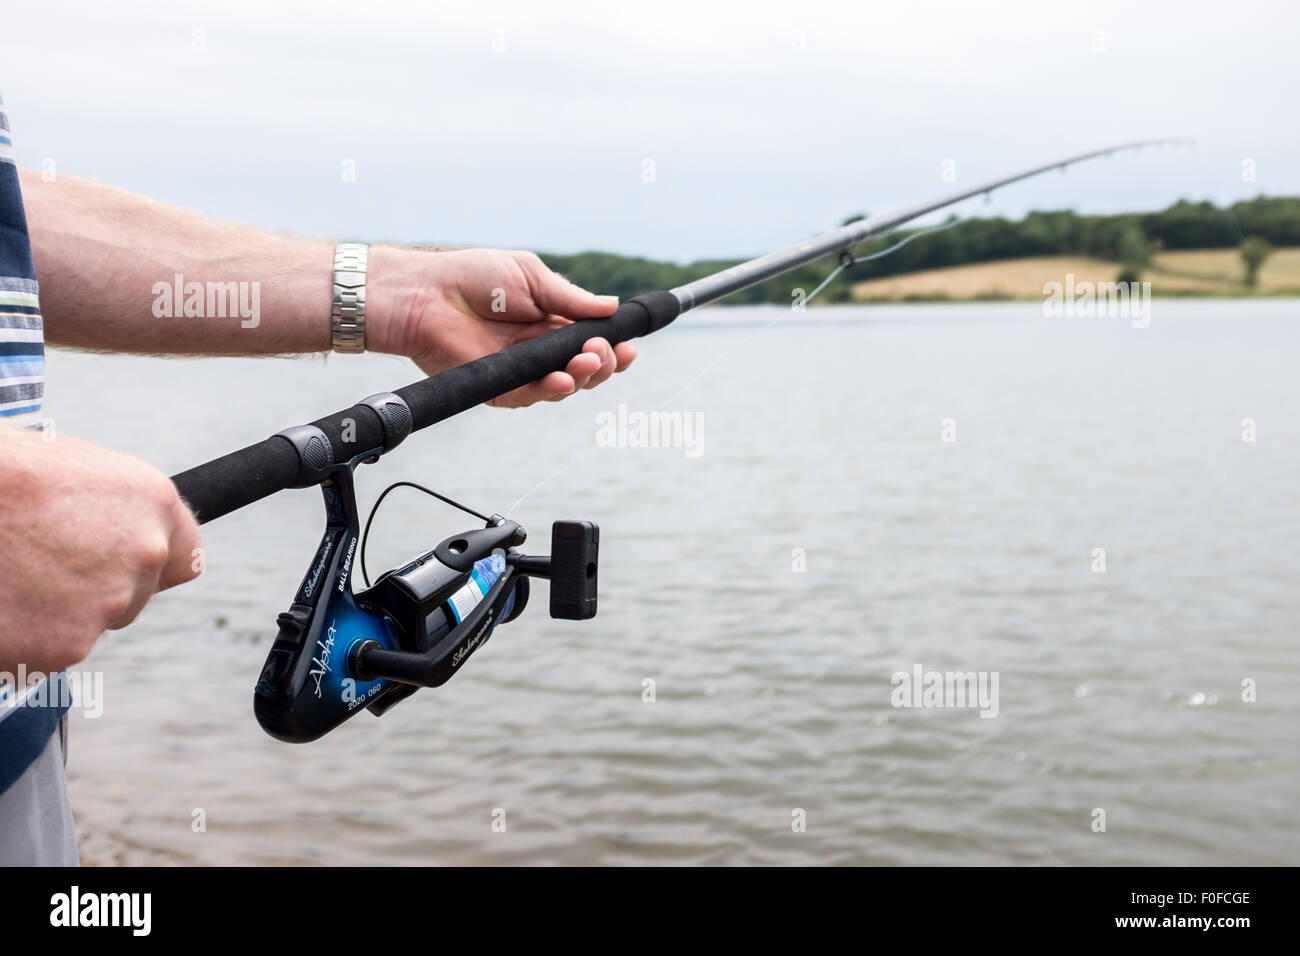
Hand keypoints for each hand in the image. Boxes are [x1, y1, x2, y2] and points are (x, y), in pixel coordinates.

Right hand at [0, 428, 202, 674]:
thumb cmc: (3, 475)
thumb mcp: (73, 466)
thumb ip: (112, 506)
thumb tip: (119, 527)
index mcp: (153, 502)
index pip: (184, 558)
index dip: (151, 567)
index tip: (126, 570)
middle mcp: (145, 553)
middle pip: (134, 595)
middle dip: (94, 590)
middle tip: (38, 566)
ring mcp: (108, 602)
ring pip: (89, 624)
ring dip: (54, 614)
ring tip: (11, 577)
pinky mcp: (66, 645)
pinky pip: (48, 650)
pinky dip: (23, 638)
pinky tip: (2, 604)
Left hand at [368, 247, 637, 406]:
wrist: (426, 294)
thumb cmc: (472, 278)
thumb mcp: (531, 277)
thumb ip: (570, 299)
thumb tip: (612, 307)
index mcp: (552, 322)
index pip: (593, 342)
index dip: (615, 347)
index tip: (630, 345)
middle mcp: (541, 351)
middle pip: (588, 370)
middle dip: (605, 364)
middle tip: (603, 351)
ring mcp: (522, 372)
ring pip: (567, 387)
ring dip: (584, 377)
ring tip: (587, 360)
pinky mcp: (500, 389)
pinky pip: (533, 397)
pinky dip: (552, 391)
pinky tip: (563, 380)